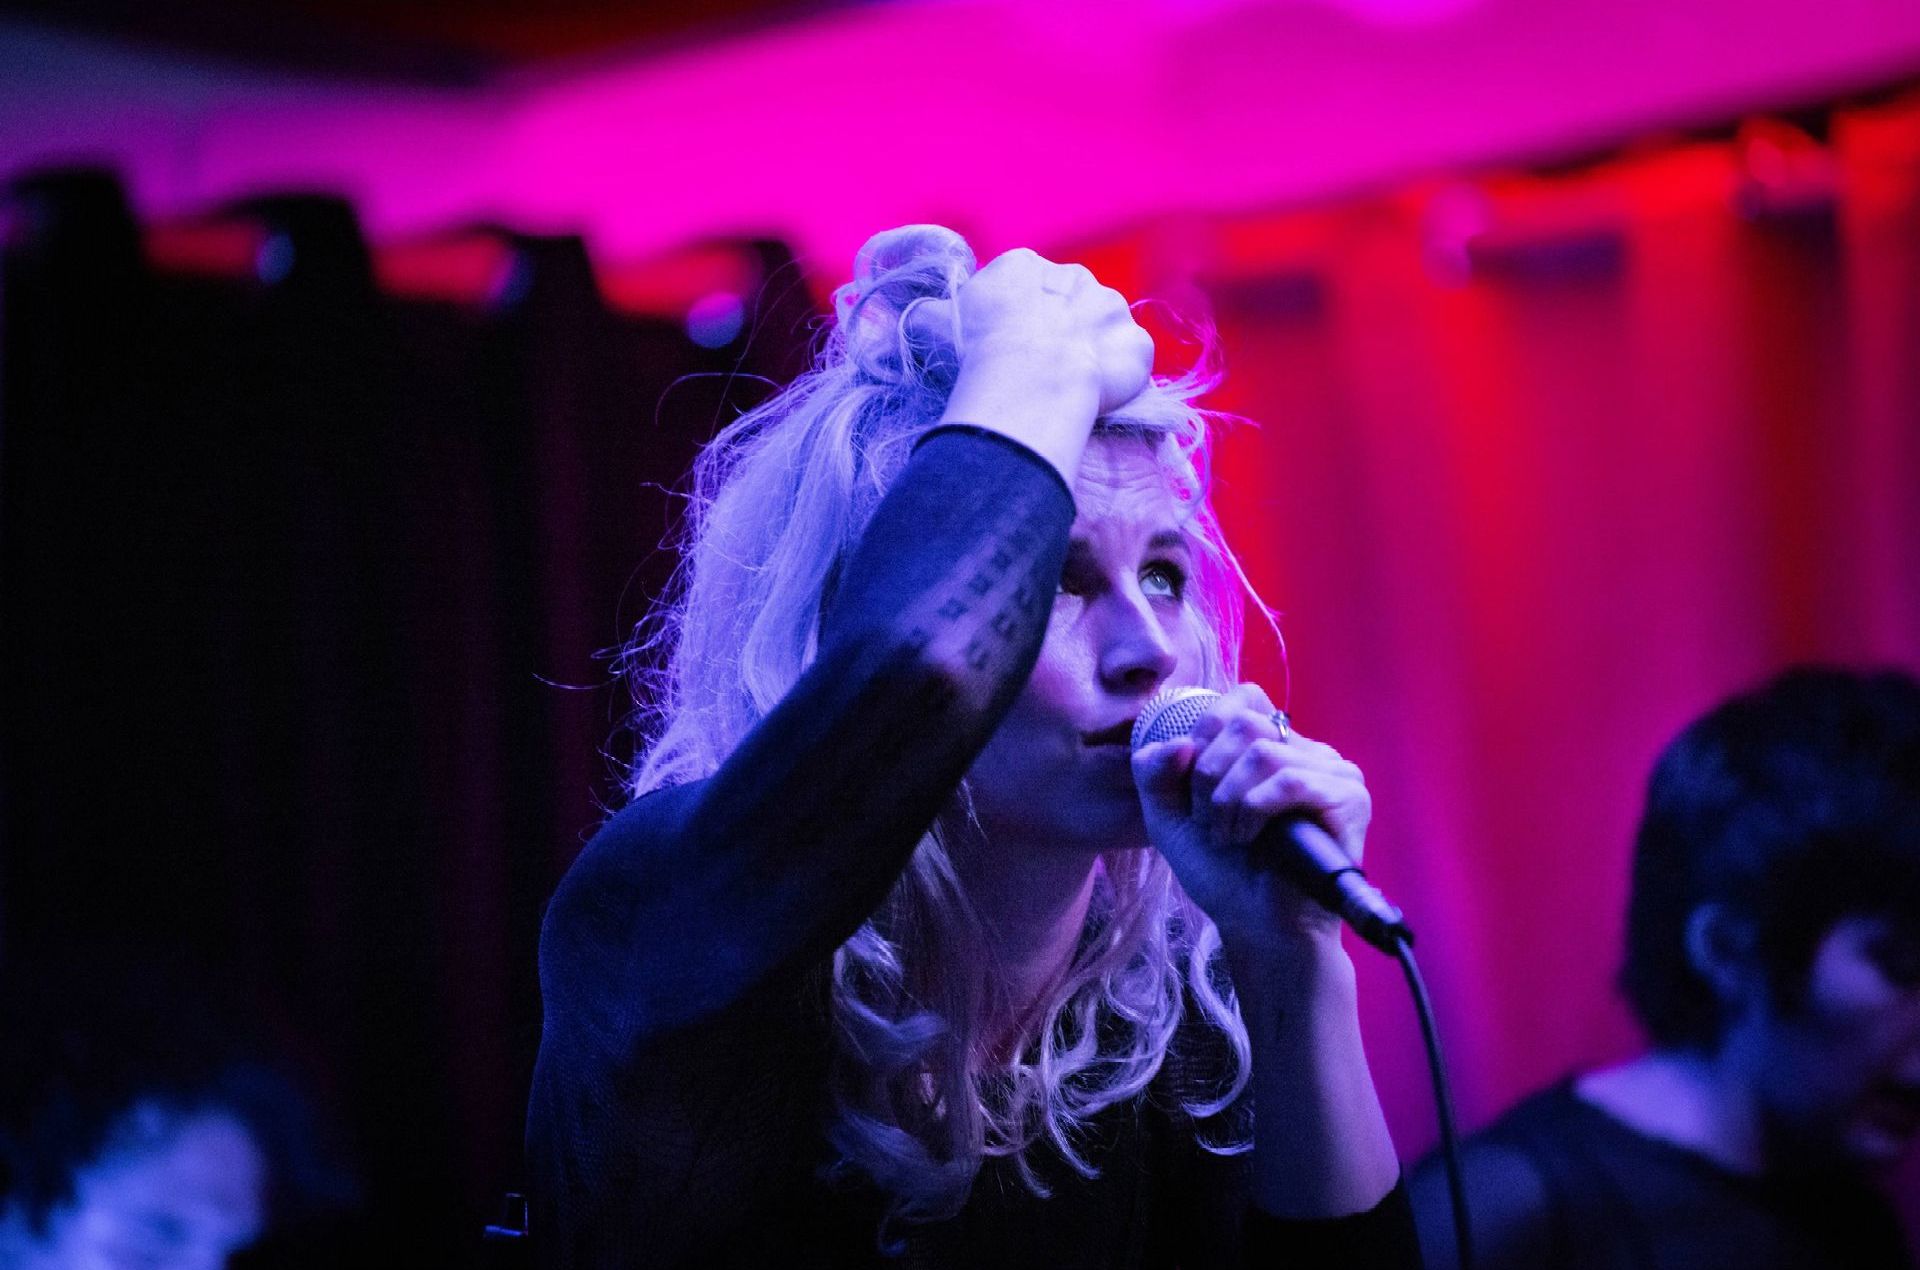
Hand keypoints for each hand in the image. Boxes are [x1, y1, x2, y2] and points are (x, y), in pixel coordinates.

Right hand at [930, 249, 1154, 485]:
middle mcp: (1074, 276)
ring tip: (1067, 384)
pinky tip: (1098, 395)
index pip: (1022, 288)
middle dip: (1055, 332)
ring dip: (1089, 351)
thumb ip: (925, 314)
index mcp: (1024, 267)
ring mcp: (1111, 309)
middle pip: (1066, 304)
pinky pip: (1129, 359)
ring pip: (1102, 328)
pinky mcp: (1136, 345)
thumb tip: (909, 315)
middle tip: (1036, 370)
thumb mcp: (931, 323)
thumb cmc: (976, 348)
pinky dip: (1118, 376)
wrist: (1029, 378)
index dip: (1013, 321)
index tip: (1003, 348)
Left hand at [1131, 684, 1372, 962]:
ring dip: (1228, 799)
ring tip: (1228, 837)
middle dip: (1208, 774)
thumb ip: (1154, 773)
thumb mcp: (1170, 817)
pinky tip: (1248, 838)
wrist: (1257, 927)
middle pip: (1244, 722)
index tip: (1193, 786)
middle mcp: (1308, 752)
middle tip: (1209, 822)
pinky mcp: (1349, 799)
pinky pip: (1289, 779)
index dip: (1205, 734)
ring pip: (1263, 750)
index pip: (1242, 699)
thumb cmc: (1223, 874)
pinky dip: (1254, 808)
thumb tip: (1177, 743)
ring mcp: (1334, 772)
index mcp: (1274, 747)